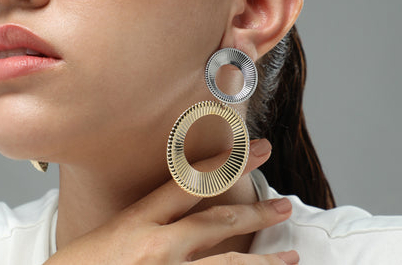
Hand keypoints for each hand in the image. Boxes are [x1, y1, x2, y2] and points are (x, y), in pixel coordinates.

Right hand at [45, 138, 298, 263]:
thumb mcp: (110, 235)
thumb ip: (144, 220)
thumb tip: (177, 208)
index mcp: (137, 220)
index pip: (190, 180)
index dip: (227, 162)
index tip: (254, 149)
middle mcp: (154, 245)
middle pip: (216, 222)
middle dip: (255, 210)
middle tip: (284, 202)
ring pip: (226, 263)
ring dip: (263, 260)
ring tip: (291, 255)